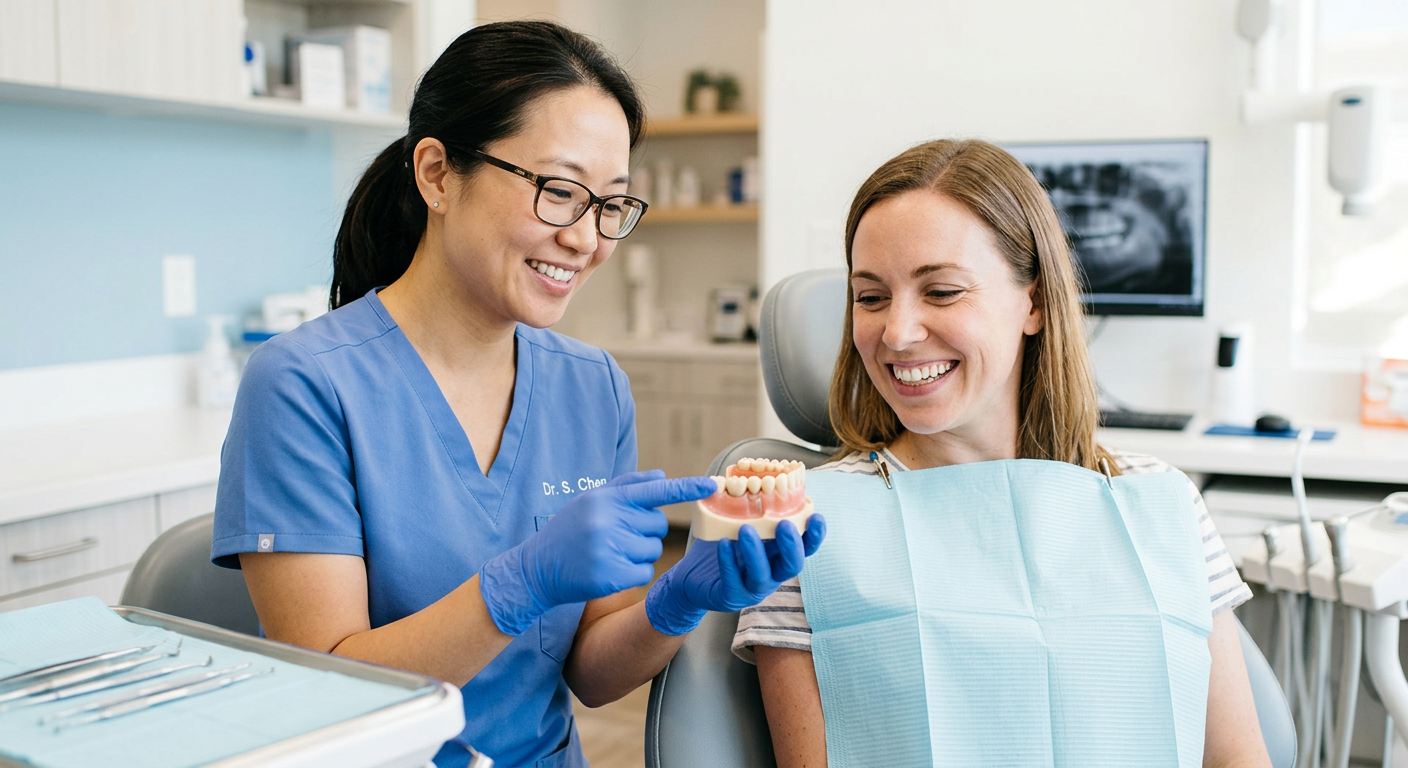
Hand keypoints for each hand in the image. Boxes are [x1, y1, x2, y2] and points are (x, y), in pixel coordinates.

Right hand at [479, 470, 716, 635]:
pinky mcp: (611, 576)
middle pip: (658, 525)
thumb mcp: (591, 500)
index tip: (711, 484)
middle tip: (617, 535)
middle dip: (645, 531)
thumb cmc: (568, 530)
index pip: (655, 491)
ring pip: (654, 550)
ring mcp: (610, 549)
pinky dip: (633, 573)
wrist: (536, 568)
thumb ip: (627, 486)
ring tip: (610, 552)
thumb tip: (662, 476)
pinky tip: (610, 569)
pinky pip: (645, 572)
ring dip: (639, 553)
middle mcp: (609, 521)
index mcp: (606, 499)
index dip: (686, 488)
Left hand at [645, 515, 825, 635]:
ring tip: (745, 529)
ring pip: (763, 575)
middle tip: (782, 524)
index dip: (814, 535)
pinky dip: (729, 561)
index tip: (816, 516)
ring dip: (756, 552)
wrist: (692, 577)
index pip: (804, 547)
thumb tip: (757, 478)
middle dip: (791, 545)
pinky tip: (723, 544)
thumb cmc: (722, 547)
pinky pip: (733, 581)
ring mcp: (753, 588)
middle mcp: (772, 573)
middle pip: (792, 565)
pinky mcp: (731, 596)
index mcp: (778, 555)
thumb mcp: (739, 527)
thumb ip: (753, 513)